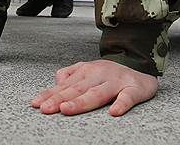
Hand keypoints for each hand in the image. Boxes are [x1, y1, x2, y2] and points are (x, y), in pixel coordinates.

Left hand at [31, 59, 157, 116]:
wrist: (142, 66)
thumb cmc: (112, 74)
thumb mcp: (89, 69)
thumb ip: (72, 74)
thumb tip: (56, 79)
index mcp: (87, 71)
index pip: (65, 85)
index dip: (50, 94)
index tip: (37, 104)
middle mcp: (99, 75)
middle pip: (77, 89)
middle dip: (60, 99)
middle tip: (46, 108)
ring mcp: (116, 82)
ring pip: (98, 93)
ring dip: (82, 102)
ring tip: (67, 109)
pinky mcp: (134, 89)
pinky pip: (128, 97)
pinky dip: (122, 104)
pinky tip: (114, 112)